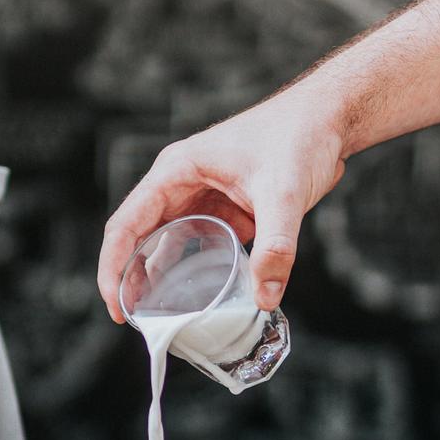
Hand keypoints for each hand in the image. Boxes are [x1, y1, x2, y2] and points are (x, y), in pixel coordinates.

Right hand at [98, 88, 346, 321]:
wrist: (327, 120)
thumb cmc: (298, 136)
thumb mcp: (284, 192)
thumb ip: (276, 246)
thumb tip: (265, 296)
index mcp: (176, 171)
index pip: (126, 223)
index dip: (112, 267)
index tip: (113, 305)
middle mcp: (180, 184)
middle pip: (138, 237)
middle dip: (128, 278)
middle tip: (129, 320)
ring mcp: (201, 197)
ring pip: (165, 243)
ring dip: (156, 276)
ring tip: (154, 315)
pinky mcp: (224, 209)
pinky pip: (196, 244)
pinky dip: (190, 270)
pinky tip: (195, 297)